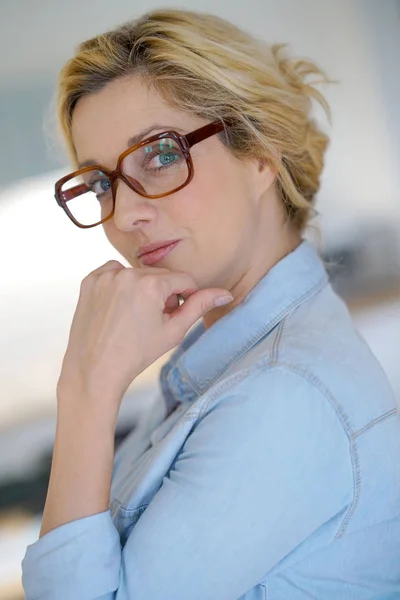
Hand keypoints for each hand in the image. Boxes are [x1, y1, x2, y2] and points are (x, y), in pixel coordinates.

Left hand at [57, 260, 232, 420]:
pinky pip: (114, 273)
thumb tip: (225, 293)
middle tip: (154, 320)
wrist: (95, 369)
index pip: (183, 279)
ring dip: (142, 287)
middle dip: (163, 293)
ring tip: (135, 316)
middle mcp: (127, 273)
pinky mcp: (90, 280)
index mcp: (150, 284)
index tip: (177, 313)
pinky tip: (118, 308)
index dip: (185, 296)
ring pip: (138, 273)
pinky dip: (120, 285)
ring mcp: (105, 276)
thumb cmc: (136, 354)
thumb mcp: (173, 331)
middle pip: (160, 275)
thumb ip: (199, 306)